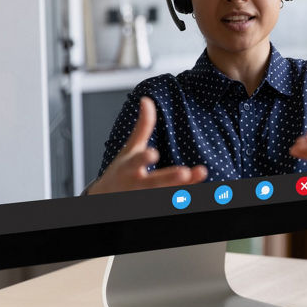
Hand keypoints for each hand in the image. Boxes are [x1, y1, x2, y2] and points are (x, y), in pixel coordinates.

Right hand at [84, 97, 207, 194]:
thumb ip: (142, 127)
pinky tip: (200, 192)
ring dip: (182, 190)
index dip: (143, 158)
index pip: (136, 162)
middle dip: (169, 178)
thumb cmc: (121, 172)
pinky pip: (170, 203)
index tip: (152, 153)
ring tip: (197, 177)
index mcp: (130, 167)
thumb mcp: (129, 149)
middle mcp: (138, 184)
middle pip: (155, 182)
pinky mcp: (153, 207)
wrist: (107, 199)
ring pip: (165, 195)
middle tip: (184, 172)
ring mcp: (146, 198)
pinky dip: (182, 199)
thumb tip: (146, 100)